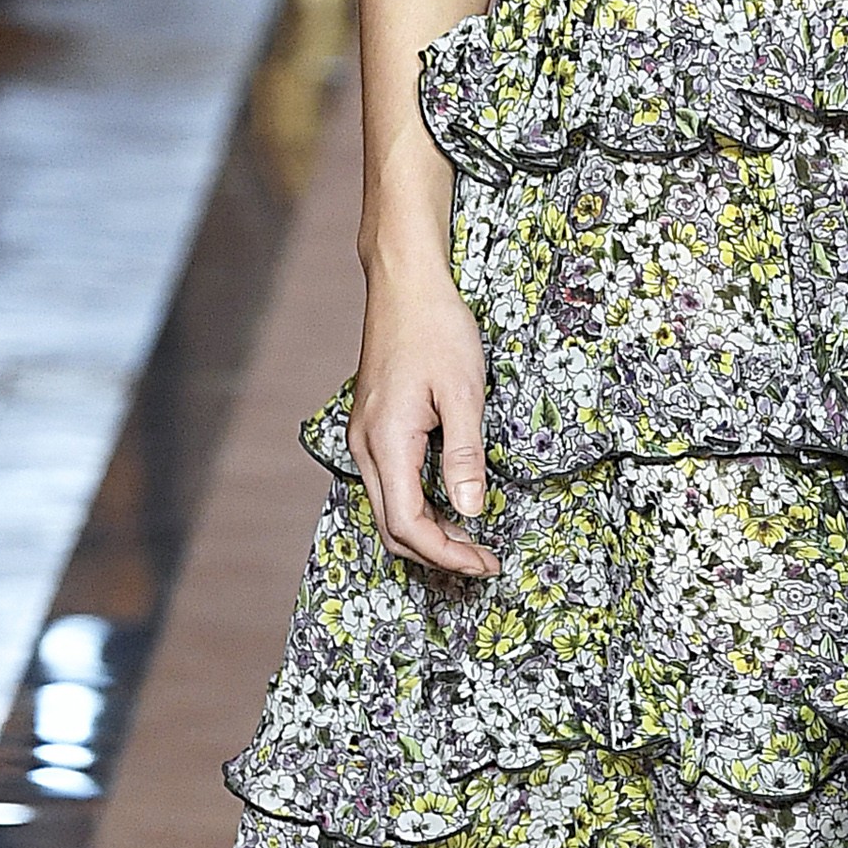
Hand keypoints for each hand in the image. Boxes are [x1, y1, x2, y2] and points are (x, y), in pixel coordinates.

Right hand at [349, 263, 498, 575]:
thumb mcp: (464, 393)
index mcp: (387, 442)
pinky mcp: (373, 428)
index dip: (446, 553)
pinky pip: (389, 484)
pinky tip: (450, 505)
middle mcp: (365, 446)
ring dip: (427, 533)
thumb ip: (465, 456)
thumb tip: (471, 512)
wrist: (406, 284)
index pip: (408, 524)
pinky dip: (418, 507)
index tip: (483, 562)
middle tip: (483, 560)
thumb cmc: (437, 329)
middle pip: (392, 527)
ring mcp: (364, 438)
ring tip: (472, 540)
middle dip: (437, 553)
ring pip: (388, 509)